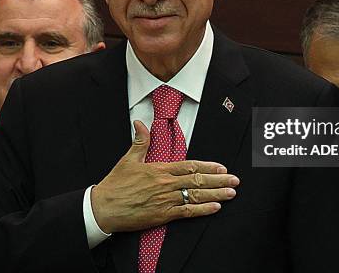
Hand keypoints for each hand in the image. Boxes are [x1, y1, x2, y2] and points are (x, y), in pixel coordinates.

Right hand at [91, 120, 239, 232]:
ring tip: (230, 193)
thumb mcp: (128, 159)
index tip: (221, 167)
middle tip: (235, 180)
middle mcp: (166, 184)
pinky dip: (202, 210)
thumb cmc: (115, 185)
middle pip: (198, 180)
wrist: (104, 207)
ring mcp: (166, 200)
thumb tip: (140, 123)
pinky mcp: (162, 215)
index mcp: (159, 169)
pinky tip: (215, 208)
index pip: (189, 166)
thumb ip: (140, 141)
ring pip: (196, 195)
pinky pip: (187, 212)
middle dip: (218, 180)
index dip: (208, 166)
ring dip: (216, 194)